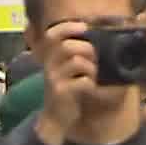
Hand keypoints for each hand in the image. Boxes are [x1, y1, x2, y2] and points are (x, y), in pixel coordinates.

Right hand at [34, 21, 99, 144]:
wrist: (56, 117)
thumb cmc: (65, 89)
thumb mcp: (64, 69)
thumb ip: (74, 54)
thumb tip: (96, 40)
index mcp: (50, 56)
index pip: (52, 34)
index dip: (68, 27)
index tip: (84, 27)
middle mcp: (50, 64)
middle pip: (68, 46)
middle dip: (87, 48)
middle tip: (95, 57)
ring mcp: (55, 78)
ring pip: (77, 62)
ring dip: (92, 67)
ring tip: (94, 74)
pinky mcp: (62, 92)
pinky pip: (82, 81)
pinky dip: (91, 83)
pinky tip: (91, 87)